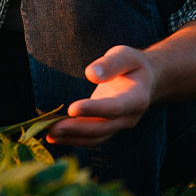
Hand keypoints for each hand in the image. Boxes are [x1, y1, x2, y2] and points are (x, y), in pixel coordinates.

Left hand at [45, 45, 159, 147]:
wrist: (146, 81)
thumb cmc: (133, 65)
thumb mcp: (125, 56)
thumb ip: (110, 64)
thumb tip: (91, 73)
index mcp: (137, 98)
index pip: (115, 107)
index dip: (94, 110)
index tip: (72, 109)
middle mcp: (129, 117)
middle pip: (103, 127)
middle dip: (77, 129)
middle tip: (52, 128)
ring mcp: (119, 126)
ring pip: (96, 138)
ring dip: (72, 138)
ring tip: (49, 135)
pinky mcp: (108, 128)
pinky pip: (91, 138)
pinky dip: (73, 139)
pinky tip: (54, 137)